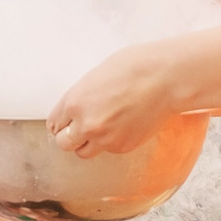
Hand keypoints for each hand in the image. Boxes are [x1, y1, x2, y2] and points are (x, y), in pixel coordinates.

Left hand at [49, 40, 188, 158]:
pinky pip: (108, 150)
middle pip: (64, 143)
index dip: (61, 122)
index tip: (67, 121)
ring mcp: (105, 139)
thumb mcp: (96, 76)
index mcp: (75, 102)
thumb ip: (82, 96)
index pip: (54, 124)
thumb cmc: (135, 67)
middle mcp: (86, 124)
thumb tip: (77, 108)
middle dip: (70, 136)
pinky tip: (123, 125)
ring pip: (84, 152)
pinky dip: (112, 142)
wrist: (166, 79)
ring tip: (102, 129)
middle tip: (80, 128)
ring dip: (88, 143)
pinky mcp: (123, 147)